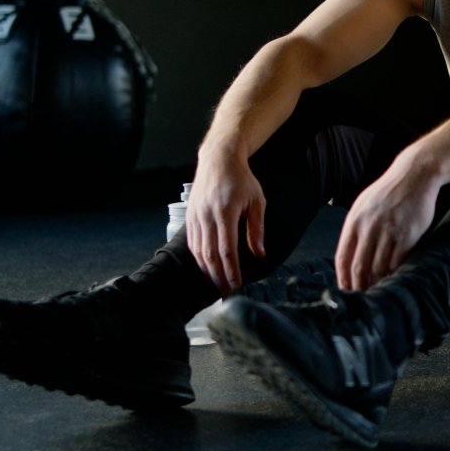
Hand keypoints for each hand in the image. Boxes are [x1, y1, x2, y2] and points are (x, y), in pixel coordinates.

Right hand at [186, 143, 266, 295]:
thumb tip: (260, 254)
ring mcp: (195, 215)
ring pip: (198, 251)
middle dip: (218, 276)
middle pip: (210, 254)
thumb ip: (257, 229)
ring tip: (217, 283)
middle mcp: (207, 215)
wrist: (218, 159)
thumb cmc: (242, 179)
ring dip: (207, 270)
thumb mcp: (257, 201)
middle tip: (226, 291)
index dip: (230, 270)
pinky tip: (206, 267)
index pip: (226, 249)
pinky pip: (192, 242)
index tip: (236, 284)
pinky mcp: (189, 215)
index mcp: (225, 211)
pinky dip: (199, 258)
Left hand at [335, 153, 440, 290]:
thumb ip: (356, 228)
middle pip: (359, 267)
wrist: (415, 175)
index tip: (345, 291)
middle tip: (362, 300)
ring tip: (378, 294)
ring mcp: (388, 231)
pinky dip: (395, 274)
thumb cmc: (389, 191)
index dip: (343, 278)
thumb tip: (349, 255)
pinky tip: (394, 281)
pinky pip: (398, 262)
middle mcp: (368, 227)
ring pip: (378, 267)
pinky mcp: (407, 235)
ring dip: (377, 283)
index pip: (342, 257)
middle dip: (359, 287)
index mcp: (354, 221)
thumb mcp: (364, 204)